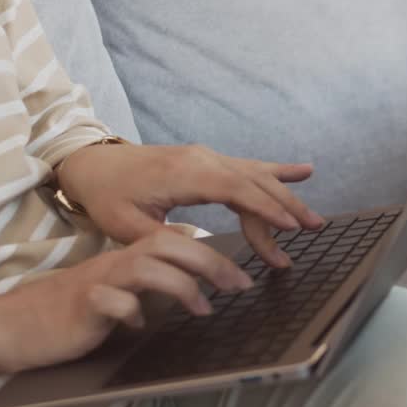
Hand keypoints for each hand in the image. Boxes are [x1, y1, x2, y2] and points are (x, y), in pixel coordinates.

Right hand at [0, 228, 252, 371]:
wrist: (14, 325)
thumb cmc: (71, 312)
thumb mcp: (119, 294)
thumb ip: (151, 286)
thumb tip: (195, 288)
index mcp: (127, 258)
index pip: (176, 241)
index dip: (213, 254)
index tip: (243, 276)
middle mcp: (116, 262)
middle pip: (168, 245)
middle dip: (210, 262)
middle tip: (240, 285)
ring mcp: (98, 281)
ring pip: (146, 267)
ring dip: (181, 285)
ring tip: (204, 309)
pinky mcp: (81, 305)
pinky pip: (112, 301)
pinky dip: (132, 311)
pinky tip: (140, 325)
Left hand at [57, 143, 324, 266]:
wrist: (93, 164)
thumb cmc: (107, 195)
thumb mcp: (125, 225)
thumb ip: (164, 238)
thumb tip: (200, 248)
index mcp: (184, 174)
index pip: (235, 190)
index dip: (265, 208)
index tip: (289, 228)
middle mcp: (202, 159)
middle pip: (254, 183)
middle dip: (285, 209)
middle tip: (311, 231)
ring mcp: (208, 157)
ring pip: (257, 176)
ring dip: (287, 197)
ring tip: (313, 219)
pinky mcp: (209, 160)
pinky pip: (250, 166)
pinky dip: (279, 170)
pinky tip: (305, 171)